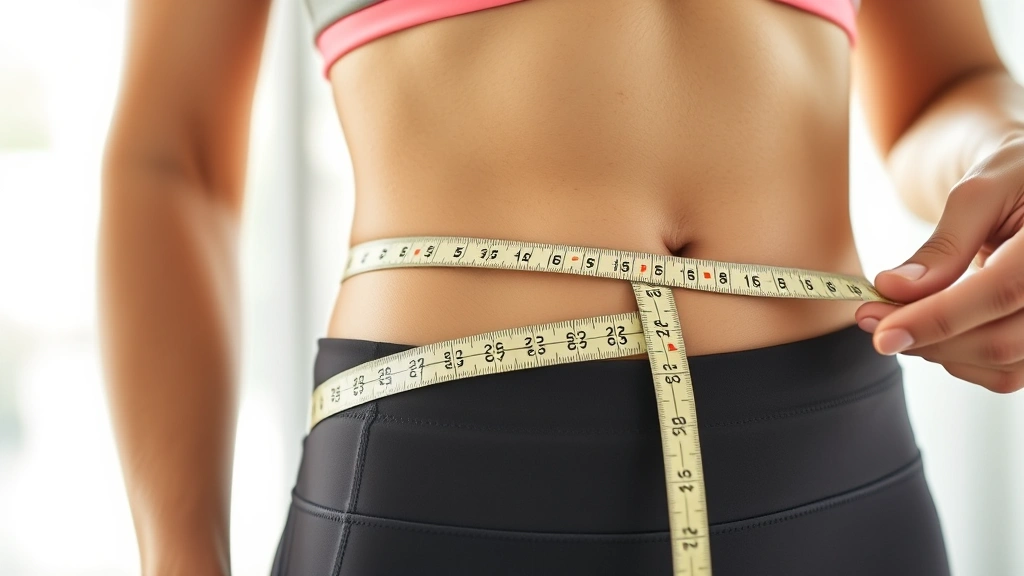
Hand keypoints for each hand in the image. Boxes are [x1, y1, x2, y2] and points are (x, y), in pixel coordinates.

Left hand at [855, 132, 1023, 392]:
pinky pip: (1007, 372)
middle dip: (926, 339)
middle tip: (871, 321)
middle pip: (1000, 341)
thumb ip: (943, 243)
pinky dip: (960, 358)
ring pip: (1001, 365)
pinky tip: (934, 331)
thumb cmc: (1015, 177)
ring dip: (939, 352)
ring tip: (900, 319)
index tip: (880, 331)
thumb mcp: (980, 191)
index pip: (1000, 291)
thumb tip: (893, 288)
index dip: (937, 317)